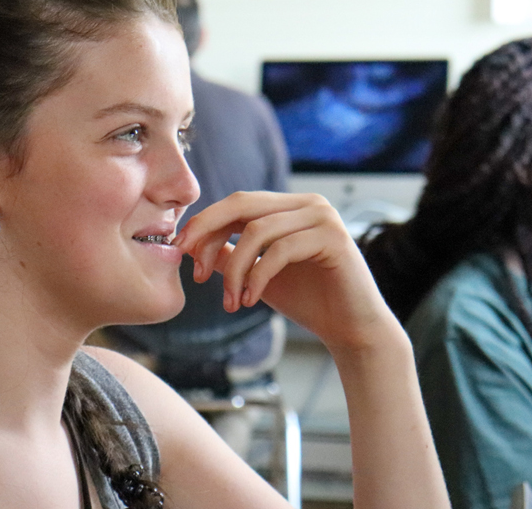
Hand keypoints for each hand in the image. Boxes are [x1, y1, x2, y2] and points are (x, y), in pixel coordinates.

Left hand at [173, 191, 394, 351]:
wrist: (350, 329)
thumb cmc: (307, 300)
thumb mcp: (257, 274)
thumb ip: (230, 255)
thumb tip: (192, 246)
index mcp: (289, 206)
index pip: (236, 203)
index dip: (204, 224)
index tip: (181, 252)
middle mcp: (307, 203)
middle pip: (242, 204)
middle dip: (208, 232)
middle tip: (191, 266)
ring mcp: (323, 216)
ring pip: (257, 231)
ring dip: (234, 269)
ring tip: (230, 301)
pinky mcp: (333, 238)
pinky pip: (280, 250)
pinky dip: (257, 276)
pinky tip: (249, 300)